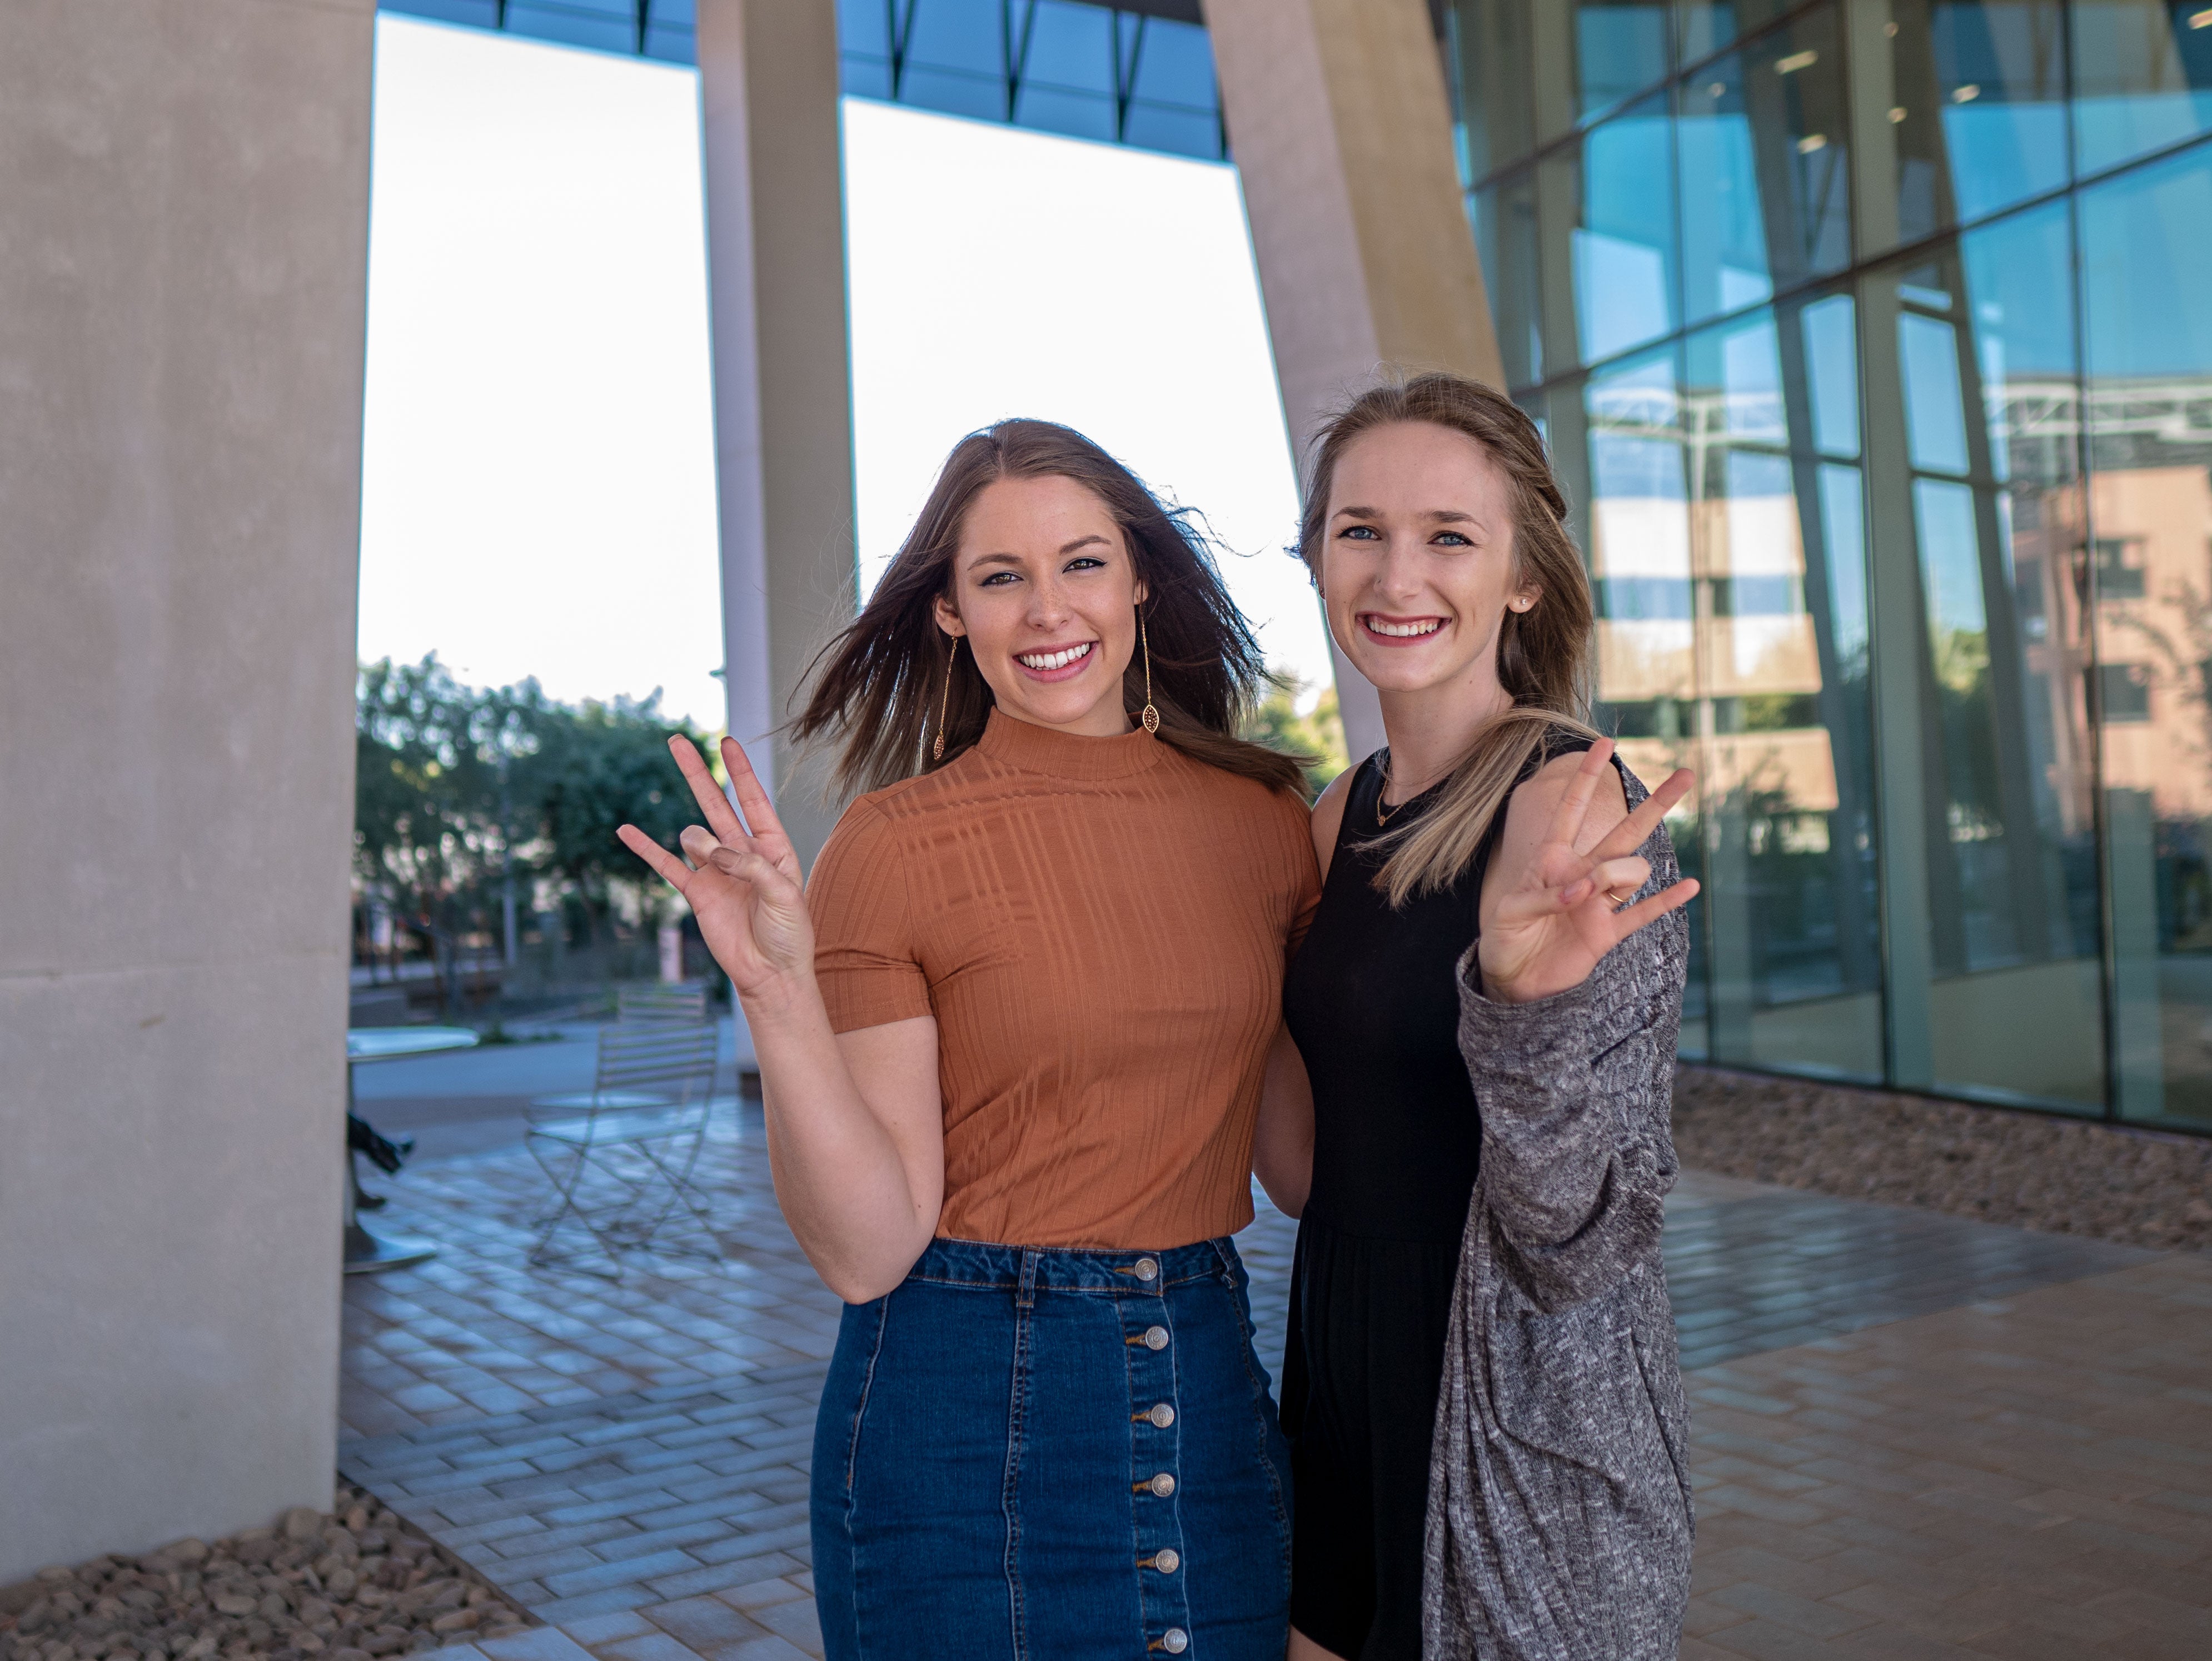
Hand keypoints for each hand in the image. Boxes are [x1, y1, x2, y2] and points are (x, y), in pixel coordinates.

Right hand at [617, 736, 813, 1002]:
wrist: (770, 974)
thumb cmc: (789, 935)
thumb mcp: (785, 896)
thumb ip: (753, 867)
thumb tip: (714, 850)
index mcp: (772, 848)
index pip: (753, 801)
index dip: (740, 771)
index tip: (726, 741)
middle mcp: (742, 854)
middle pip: (716, 803)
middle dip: (697, 772)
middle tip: (677, 741)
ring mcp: (716, 871)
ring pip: (695, 837)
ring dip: (700, 845)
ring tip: (716, 866)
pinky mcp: (696, 892)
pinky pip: (666, 865)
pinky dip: (646, 848)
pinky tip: (626, 830)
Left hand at [1477, 739, 1699, 1005]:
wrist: (1514, 979)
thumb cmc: (1505, 937)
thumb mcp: (1510, 912)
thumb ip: (1544, 897)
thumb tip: (1583, 891)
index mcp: (1552, 858)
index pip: (1572, 809)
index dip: (1586, 777)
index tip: (1605, 742)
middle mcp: (1582, 873)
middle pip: (1626, 831)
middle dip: (1656, 805)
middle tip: (1686, 775)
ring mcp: (1599, 902)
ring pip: (1632, 871)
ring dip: (1617, 875)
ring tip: (1590, 894)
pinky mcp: (1607, 933)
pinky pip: (1643, 914)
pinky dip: (1666, 901)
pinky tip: (1690, 887)